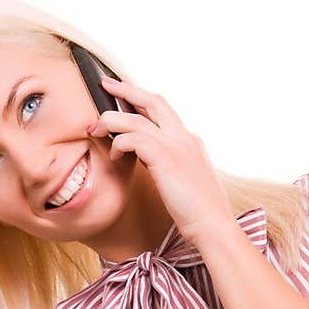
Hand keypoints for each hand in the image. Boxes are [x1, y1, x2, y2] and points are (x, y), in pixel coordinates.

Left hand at [89, 74, 236, 244]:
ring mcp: (176, 146)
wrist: (213, 225)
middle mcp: (184, 138)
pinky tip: (113, 155)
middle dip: (126, 89)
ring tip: (95, 128)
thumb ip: (172, 166)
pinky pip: (133, 139)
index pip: (163, 110)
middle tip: (104, 83)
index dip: (142, 97)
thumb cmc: (199, 212)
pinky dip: (118, 143)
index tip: (124, 92)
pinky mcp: (165, 159)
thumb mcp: (186, 182)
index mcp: (190, 142)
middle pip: (153, 100)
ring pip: (136, 118)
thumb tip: (154, 164)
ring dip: (111, 119)